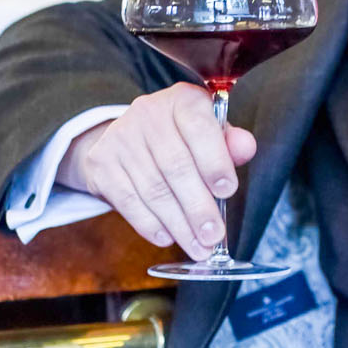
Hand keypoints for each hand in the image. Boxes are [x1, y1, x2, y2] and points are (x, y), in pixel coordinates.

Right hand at [57, 84, 256, 260]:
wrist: (127, 140)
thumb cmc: (182, 140)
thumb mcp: (210, 135)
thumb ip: (230, 144)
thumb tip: (246, 147)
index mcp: (182, 100)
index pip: (199, 127)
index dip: (214, 161)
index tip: (227, 191)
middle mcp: (148, 113)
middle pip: (175, 166)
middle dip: (198, 206)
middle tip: (214, 235)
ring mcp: (120, 137)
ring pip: (153, 188)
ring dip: (178, 224)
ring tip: (198, 247)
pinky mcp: (101, 163)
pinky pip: (128, 200)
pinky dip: (149, 224)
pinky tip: (168, 237)